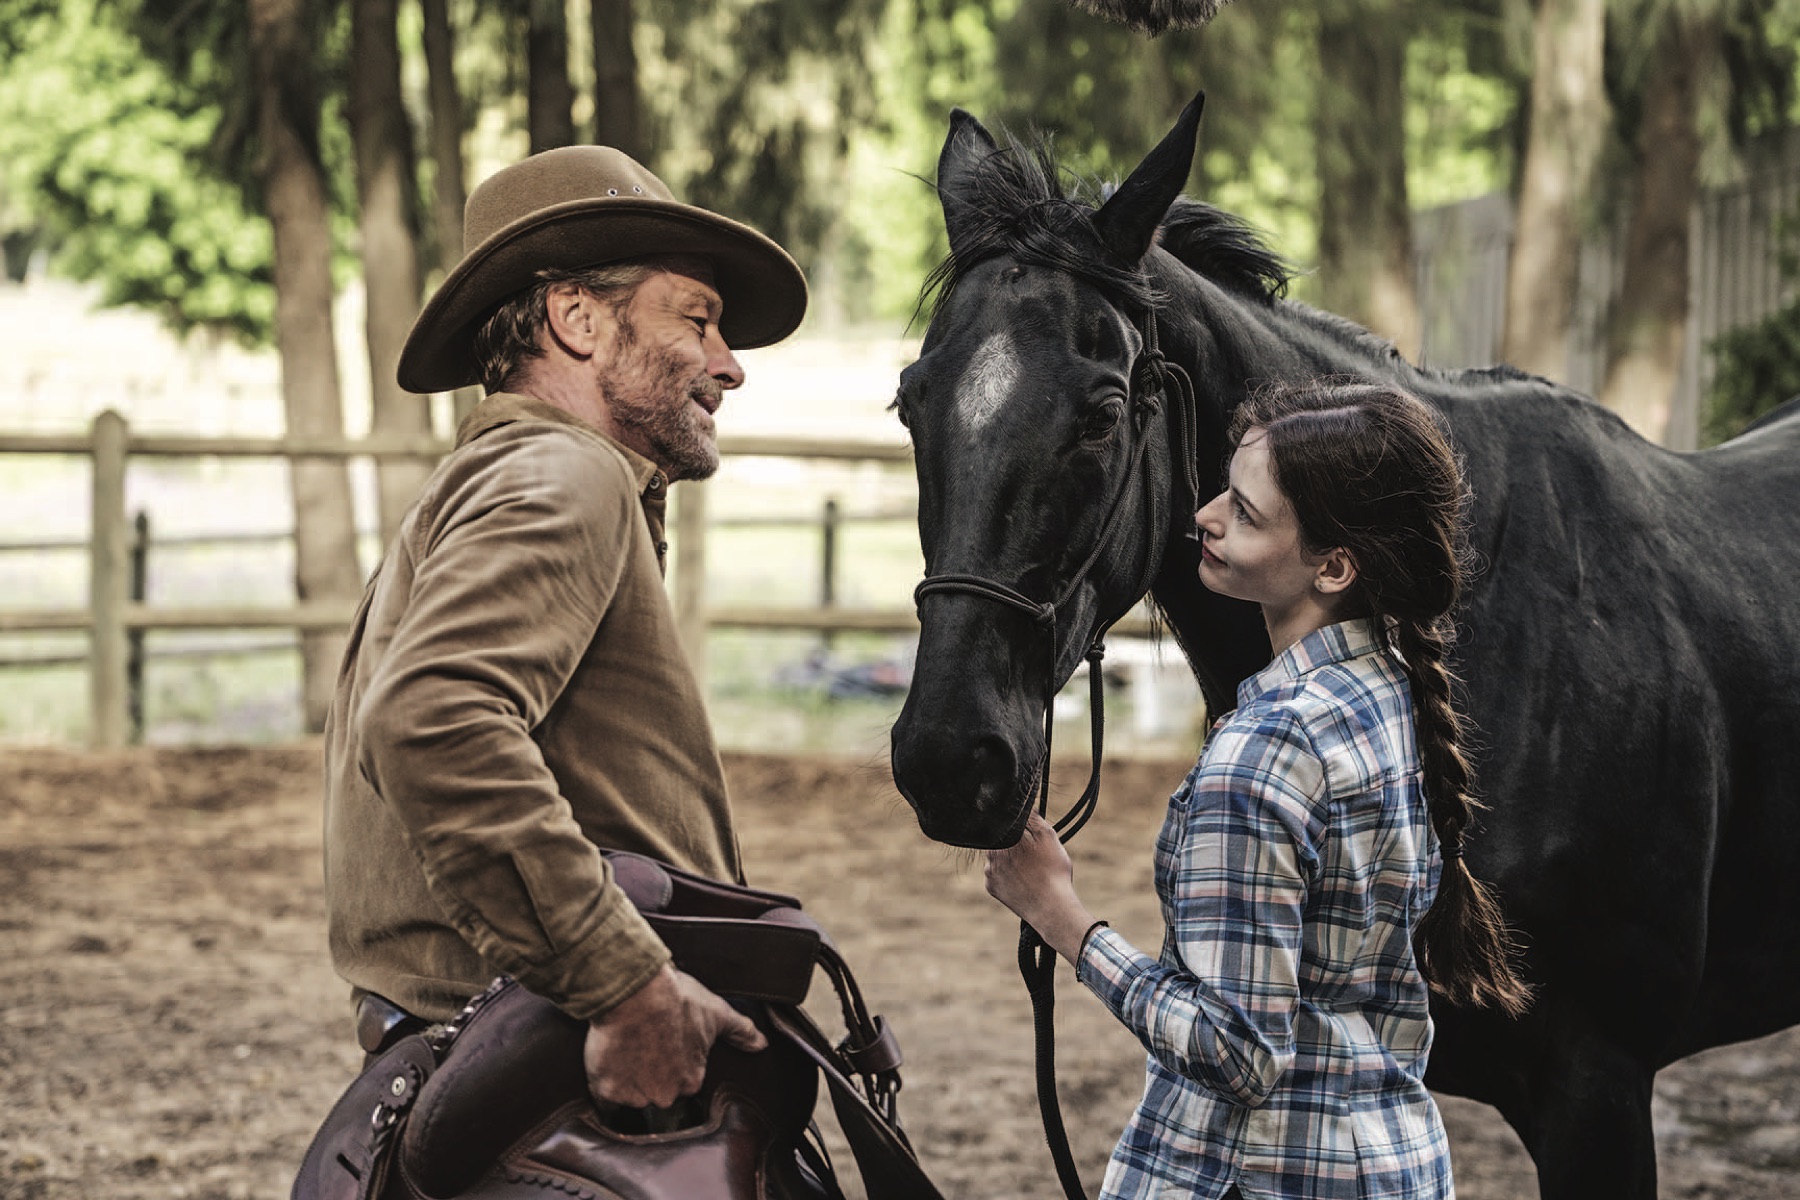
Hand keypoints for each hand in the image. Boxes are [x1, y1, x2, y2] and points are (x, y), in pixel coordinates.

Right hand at [583, 965, 766, 1107]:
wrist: (635, 991)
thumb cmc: (675, 998)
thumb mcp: (715, 1012)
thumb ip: (740, 1031)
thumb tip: (761, 1044)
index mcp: (692, 1079)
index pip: (681, 1080)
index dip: (670, 1062)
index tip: (662, 1045)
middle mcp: (666, 1094)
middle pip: (655, 1092)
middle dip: (649, 1073)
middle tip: (642, 1045)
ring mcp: (636, 1095)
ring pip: (630, 1095)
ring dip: (626, 1078)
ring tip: (625, 1047)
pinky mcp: (608, 1090)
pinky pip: (604, 1097)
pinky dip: (604, 1082)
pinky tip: (608, 1061)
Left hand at [984, 811, 1097, 964]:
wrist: (1050, 908)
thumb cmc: (1052, 870)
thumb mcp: (1048, 836)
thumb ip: (1032, 816)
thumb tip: (1023, 803)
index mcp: (1003, 837)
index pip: (1001, 821)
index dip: (1013, 824)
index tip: (1025, 831)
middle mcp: (991, 852)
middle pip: (999, 839)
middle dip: (1013, 841)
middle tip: (1032, 851)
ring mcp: (989, 871)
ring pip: (997, 857)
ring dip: (1009, 858)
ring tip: (1030, 868)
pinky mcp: (991, 887)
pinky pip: (996, 874)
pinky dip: (1007, 875)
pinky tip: (1022, 879)